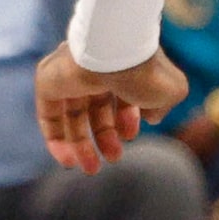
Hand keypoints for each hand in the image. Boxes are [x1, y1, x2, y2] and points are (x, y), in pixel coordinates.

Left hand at [36, 44, 186, 171]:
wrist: (116, 51)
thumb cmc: (145, 70)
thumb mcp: (170, 91)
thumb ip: (162, 107)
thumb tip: (151, 117)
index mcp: (121, 64)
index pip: (119, 95)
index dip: (125, 120)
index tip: (130, 135)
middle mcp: (93, 68)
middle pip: (95, 109)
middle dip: (105, 137)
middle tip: (114, 158)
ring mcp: (69, 74)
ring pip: (72, 116)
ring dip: (83, 145)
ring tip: (92, 168)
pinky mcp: (48, 82)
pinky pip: (49, 116)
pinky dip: (56, 140)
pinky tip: (69, 160)